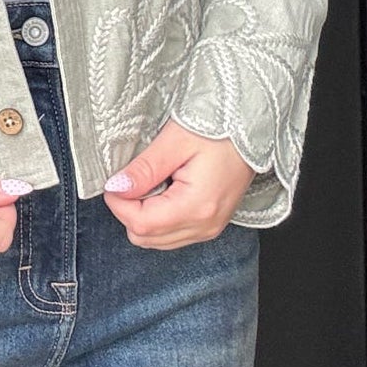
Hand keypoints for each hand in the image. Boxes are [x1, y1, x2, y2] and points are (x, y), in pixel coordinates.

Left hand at [103, 119, 255, 248]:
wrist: (251, 126)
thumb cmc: (218, 128)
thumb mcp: (175, 141)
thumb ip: (144, 169)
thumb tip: (116, 188)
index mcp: (197, 207)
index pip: (141, 225)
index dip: (119, 204)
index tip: (114, 181)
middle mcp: (205, 226)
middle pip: (146, 237)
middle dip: (130, 210)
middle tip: (134, 178)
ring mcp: (209, 229)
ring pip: (157, 240)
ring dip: (144, 215)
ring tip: (155, 181)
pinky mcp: (210, 224)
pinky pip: (173, 234)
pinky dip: (159, 218)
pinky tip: (166, 190)